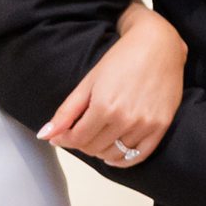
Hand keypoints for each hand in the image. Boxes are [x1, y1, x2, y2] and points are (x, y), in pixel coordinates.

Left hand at [40, 4, 187, 168]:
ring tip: (97, 137)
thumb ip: (66, 112)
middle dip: (81, 143)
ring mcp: (145, 125)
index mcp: (104, 106)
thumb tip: (44, 135)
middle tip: (80, 132)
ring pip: (114, 154)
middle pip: (94, 148)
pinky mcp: (160, 127)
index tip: (61, 136)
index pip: (77, 139)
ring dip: (101, 150)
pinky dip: (123, 159)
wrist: (158, 45)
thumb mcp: (88, 82)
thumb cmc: (121, 59)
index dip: (65, 140)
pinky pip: (138, 156)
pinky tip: (114, 153)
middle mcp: (126, 119)